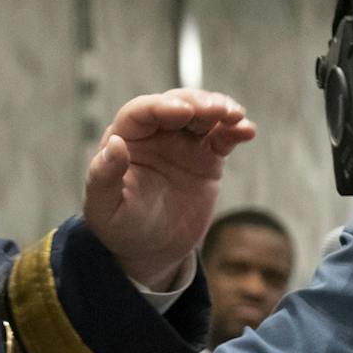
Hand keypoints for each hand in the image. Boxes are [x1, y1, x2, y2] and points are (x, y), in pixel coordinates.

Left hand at [84, 89, 256, 288]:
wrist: (153, 250)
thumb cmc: (122, 227)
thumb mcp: (105, 208)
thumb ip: (104, 176)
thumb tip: (114, 143)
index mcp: (126, 138)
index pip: (143, 111)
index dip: (163, 106)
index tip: (184, 111)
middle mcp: (155, 133)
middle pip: (177, 104)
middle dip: (199, 103)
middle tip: (219, 110)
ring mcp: (183, 143)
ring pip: (203, 114)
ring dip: (220, 109)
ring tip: (236, 116)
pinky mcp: (206, 157)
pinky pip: (222, 137)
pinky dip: (236, 130)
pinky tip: (248, 131)